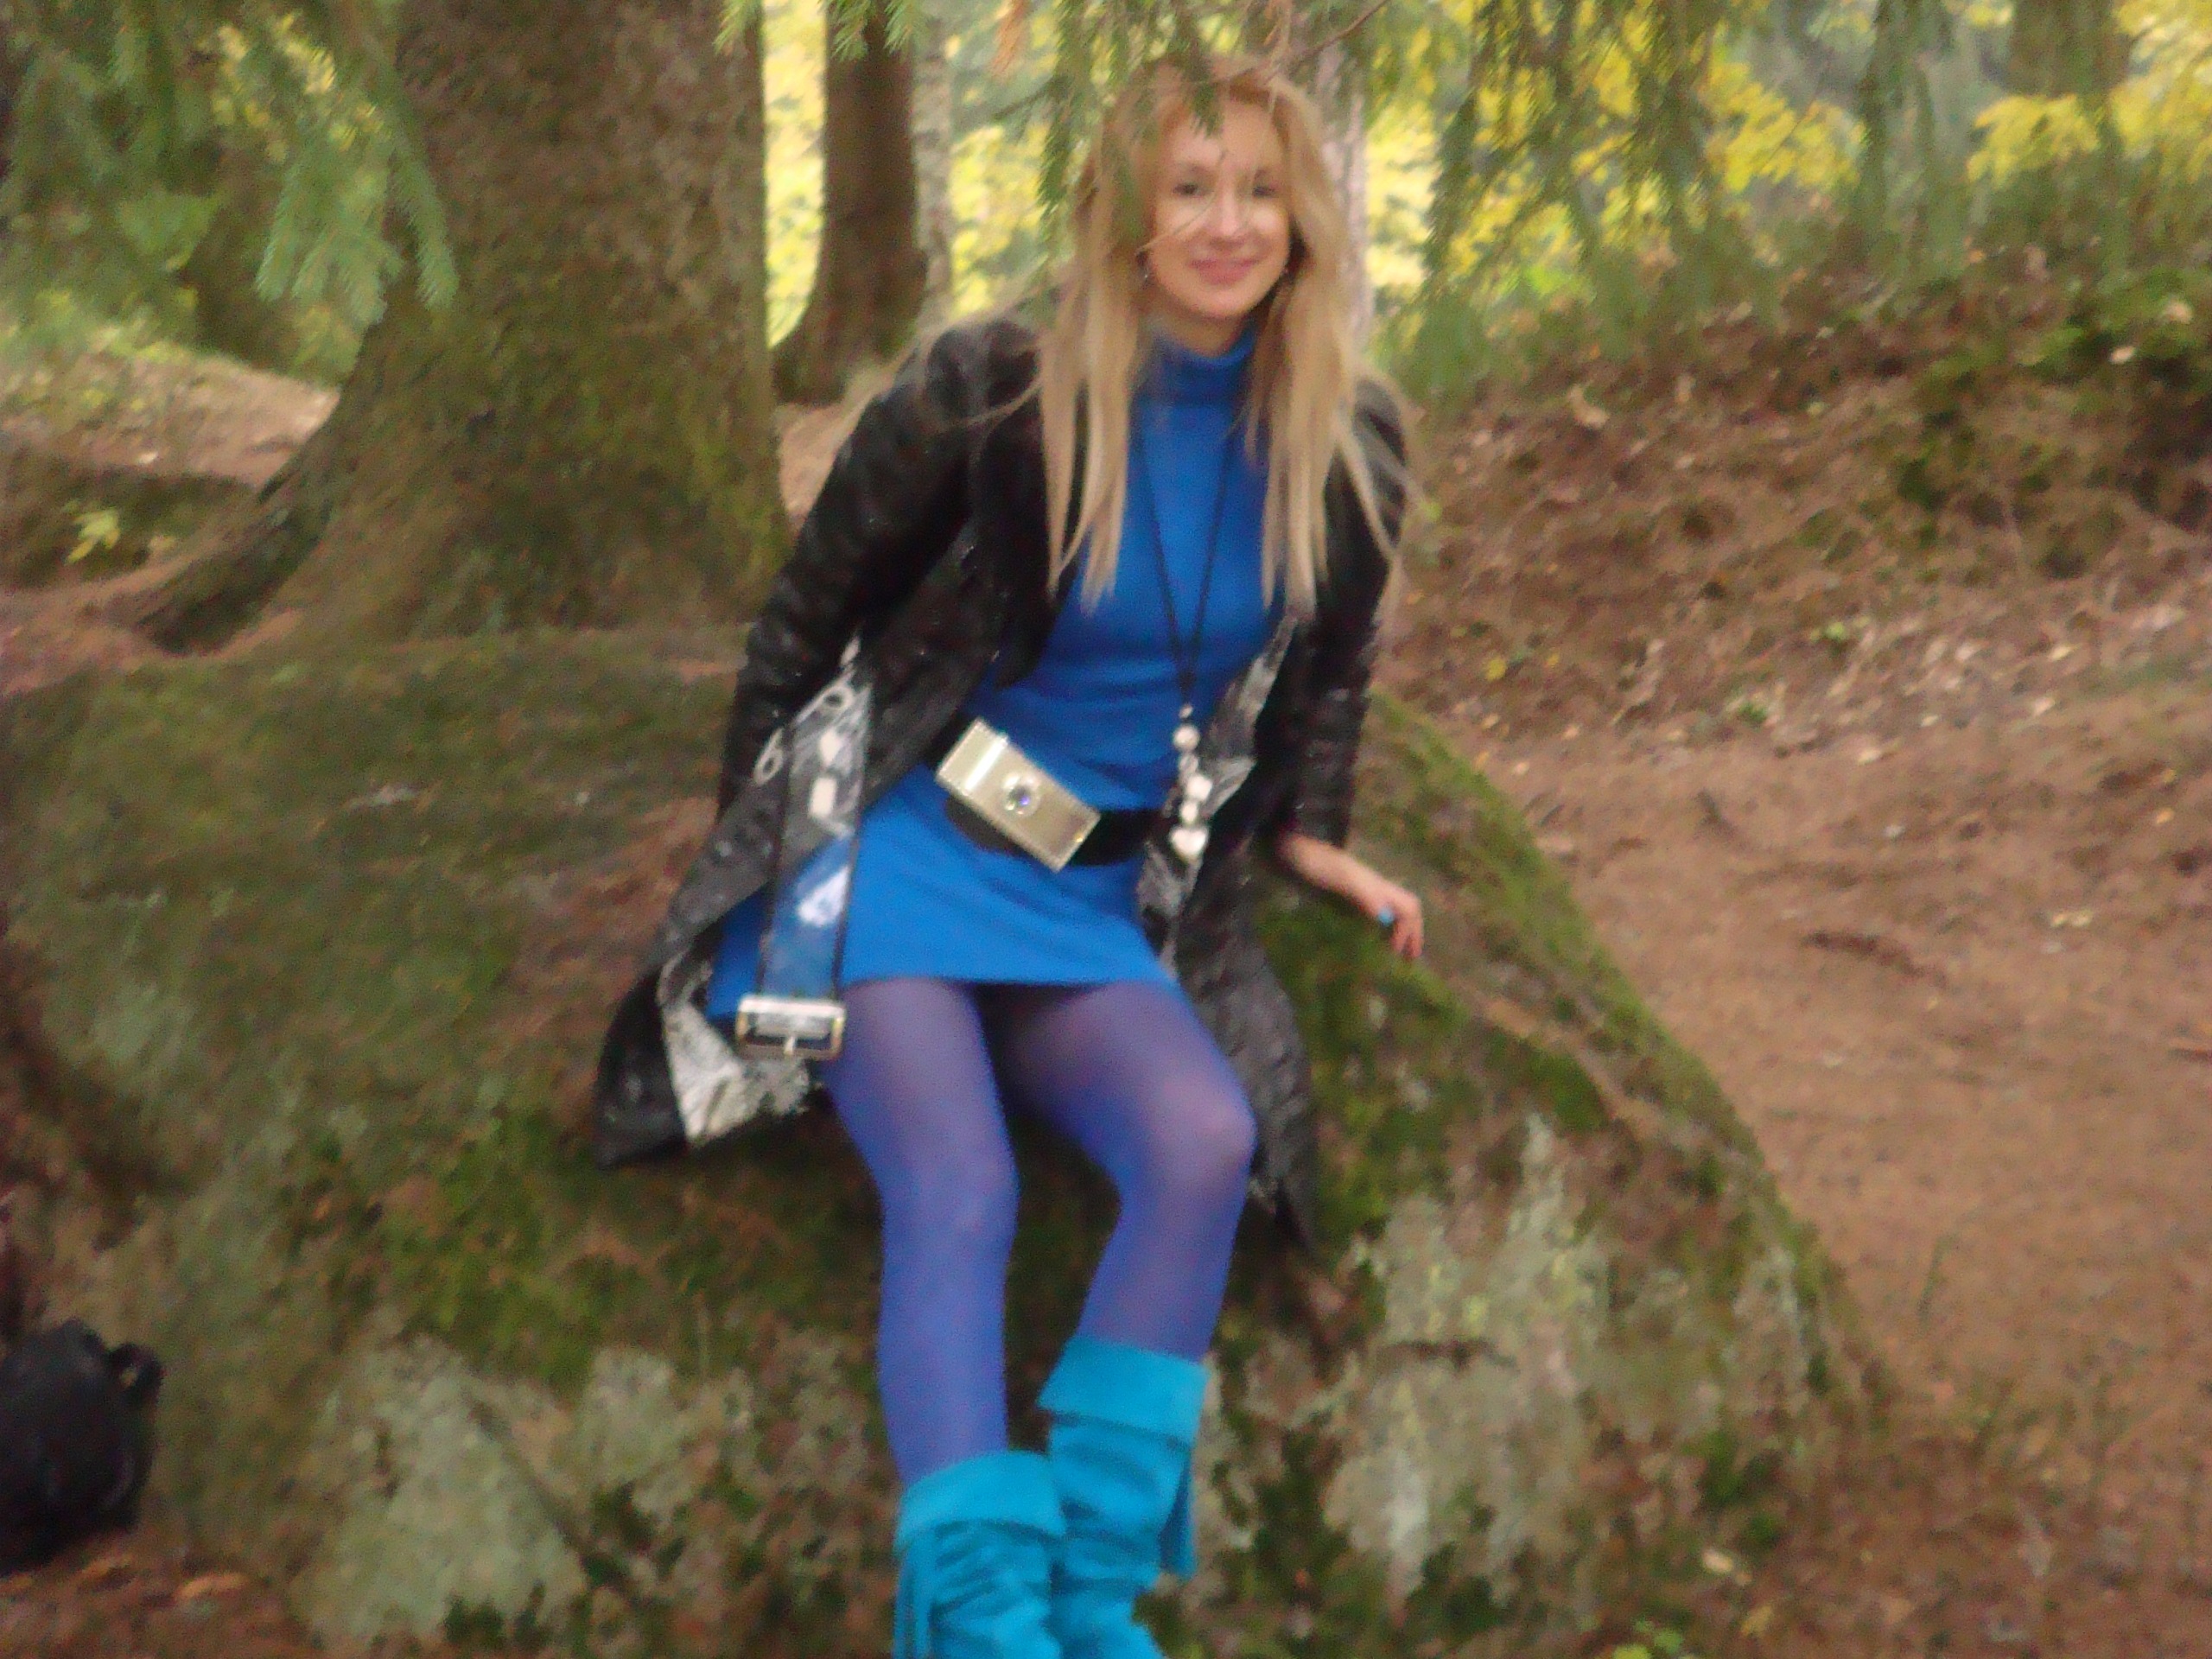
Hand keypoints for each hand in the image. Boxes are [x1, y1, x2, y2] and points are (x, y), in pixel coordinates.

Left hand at [1272, 831, 1424, 959]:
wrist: (1295, 852)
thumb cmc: (1319, 864)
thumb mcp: (1343, 878)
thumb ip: (1365, 895)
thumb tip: (1387, 919)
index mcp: (1379, 885)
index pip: (1408, 908)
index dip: (1408, 931)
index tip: (1394, 952)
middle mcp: (1376, 889)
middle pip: (1406, 910)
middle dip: (1412, 933)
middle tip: (1411, 959)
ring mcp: (1362, 893)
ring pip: (1393, 912)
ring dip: (1400, 932)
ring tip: (1397, 954)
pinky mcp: (1348, 897)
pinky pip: (1373, 914)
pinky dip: (1380, 929)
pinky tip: (1372, 941)